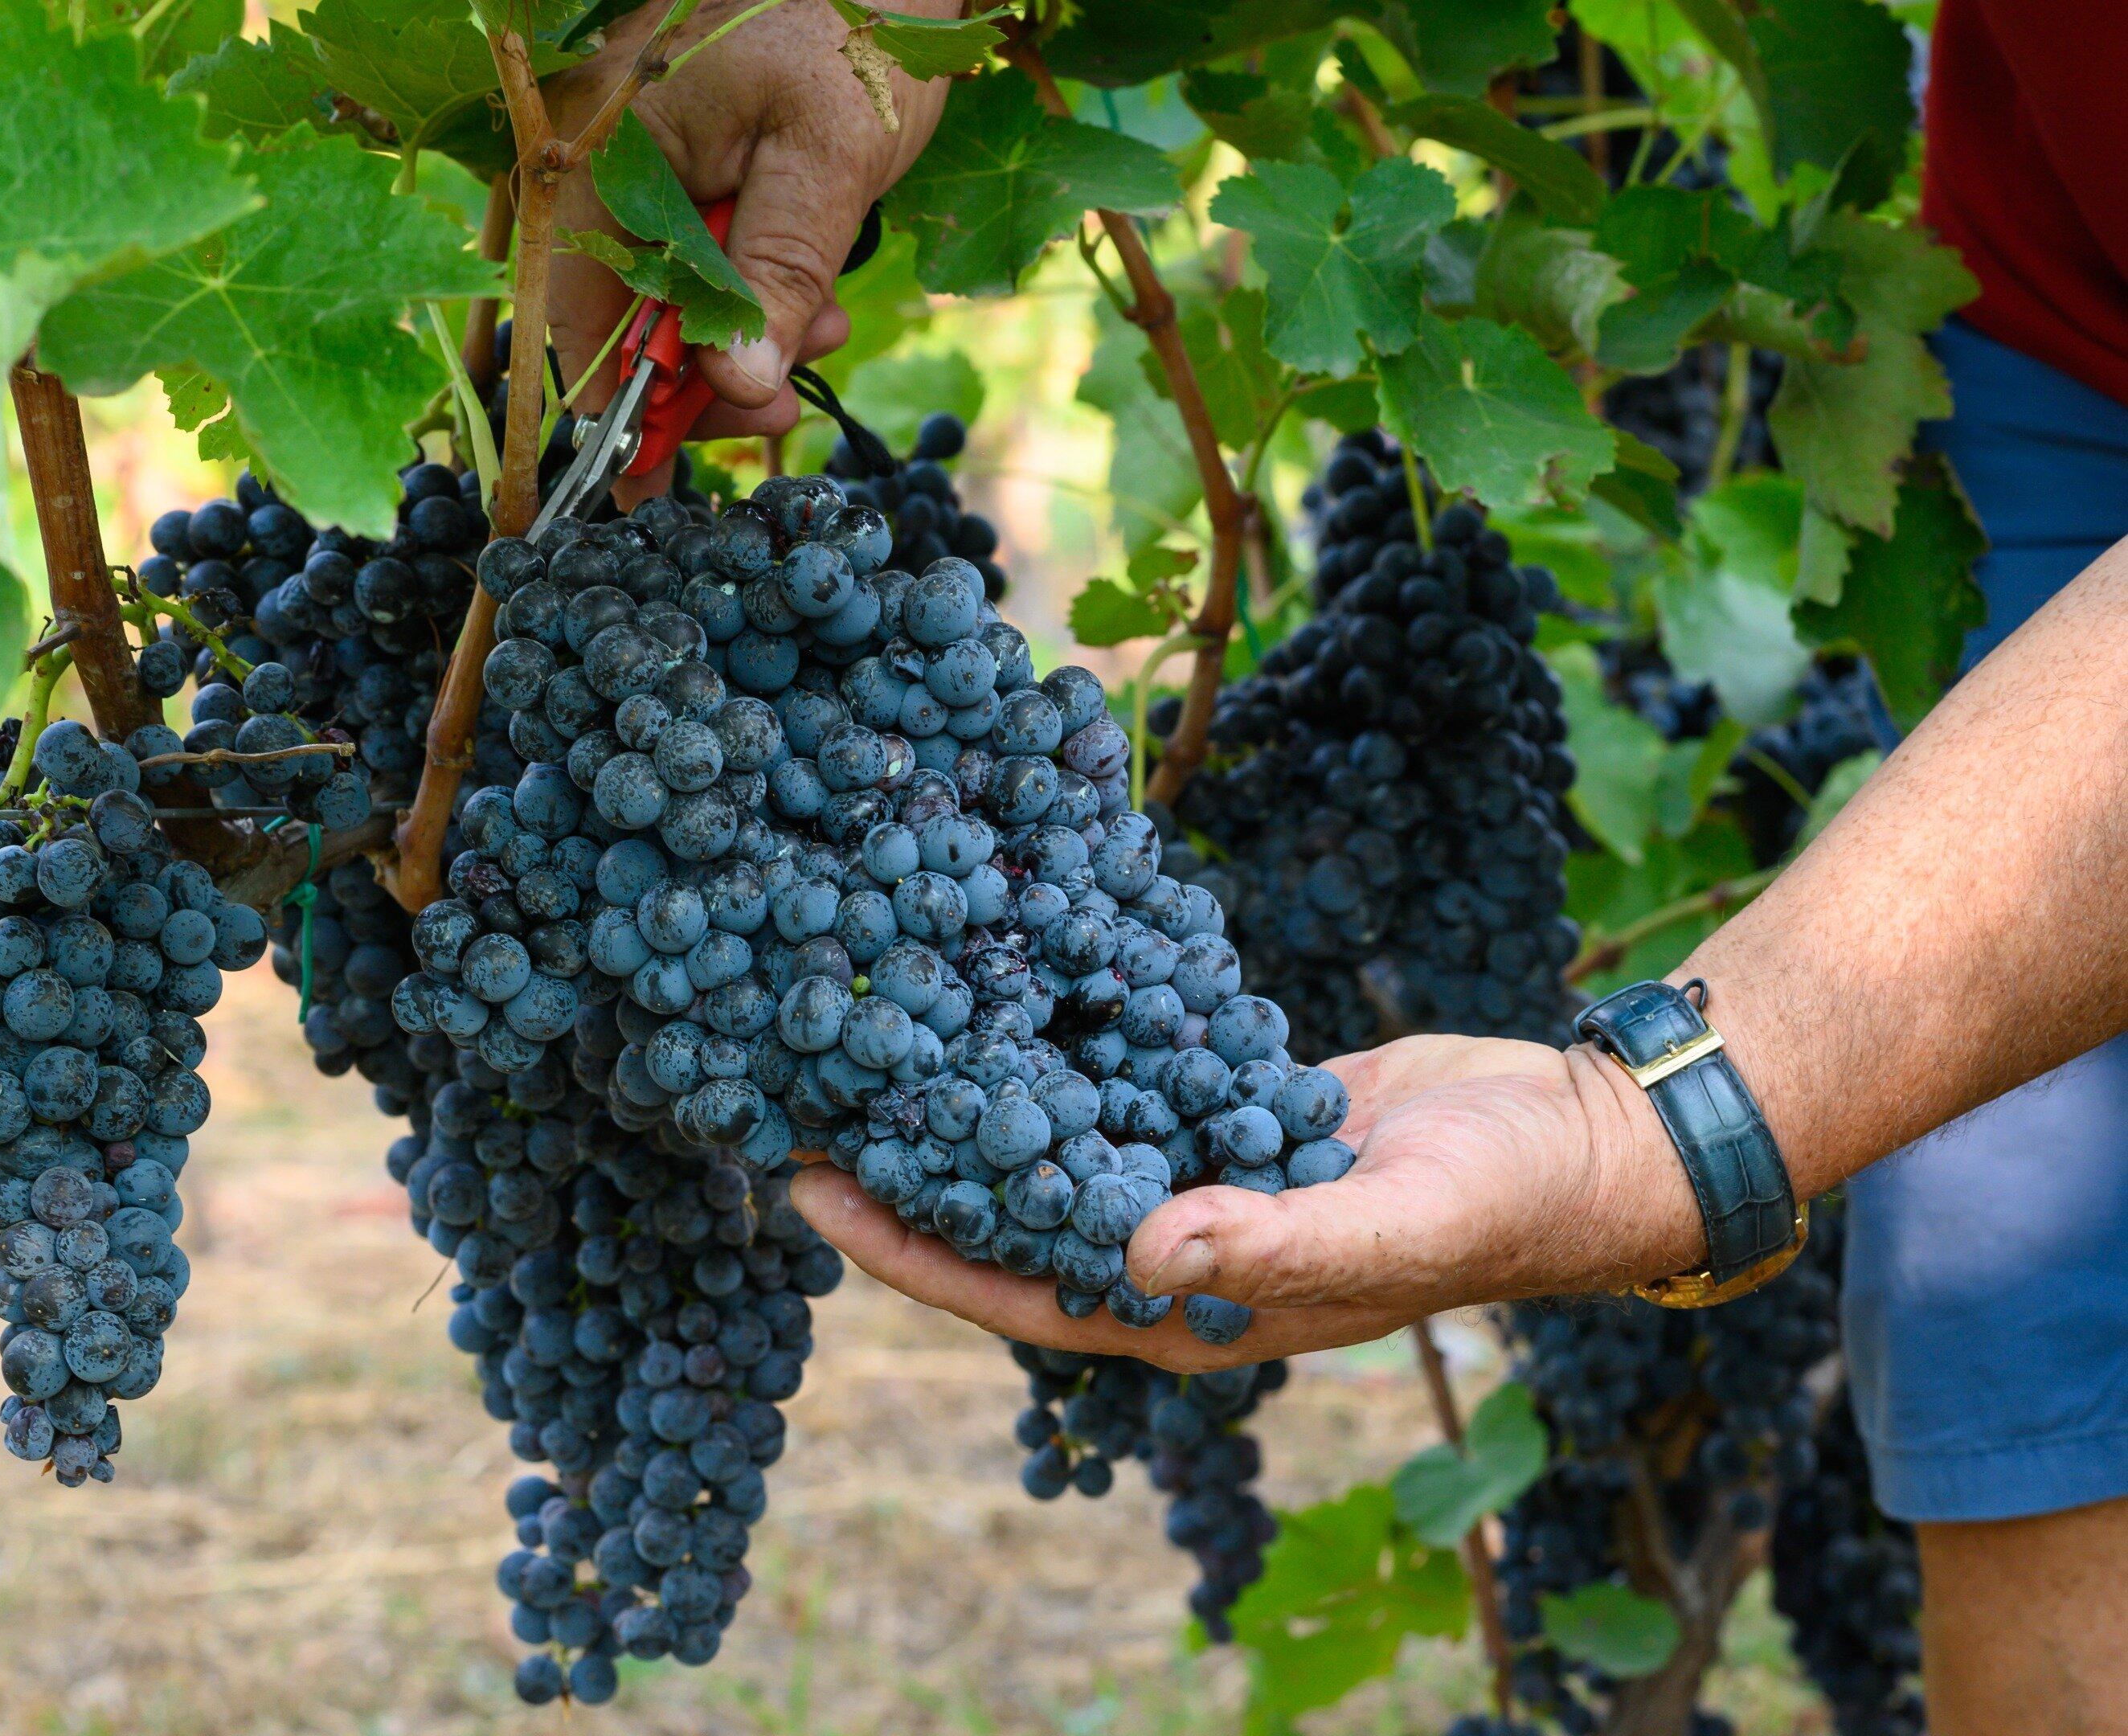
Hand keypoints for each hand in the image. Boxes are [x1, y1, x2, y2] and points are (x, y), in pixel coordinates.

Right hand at [540, 0, 958, 499]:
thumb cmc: (852, 27)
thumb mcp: (825, 161)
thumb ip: (773, 274)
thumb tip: (738, 386)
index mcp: (605, 156)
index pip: (577, 315)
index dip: (616, 410)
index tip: (649, 486)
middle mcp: (602, 167)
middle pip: (623, 324)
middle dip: (707, 380)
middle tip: (786, 403)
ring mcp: (642, 173)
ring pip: (671, 305)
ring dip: (745, 344)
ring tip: (826, 328)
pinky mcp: (686, 178)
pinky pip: (702, 268)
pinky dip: (757, 299)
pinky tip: (817, 296)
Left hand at [788, 1035, 1707, 1370]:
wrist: (1587, 1136)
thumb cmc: (1506, 1199)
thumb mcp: (1397, 1222)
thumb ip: (1275, 1244)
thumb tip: (1143, 1252)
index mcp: (1199, 1309)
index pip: (1019, 1292)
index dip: (914, 1251)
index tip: (816, 1195)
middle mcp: (1181, 1251)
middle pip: (1014, 1216)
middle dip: (914, 1170)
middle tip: (805, 1099)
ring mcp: (1202, 1175)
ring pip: (1059, 1145)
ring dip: (974, 1101)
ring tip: (879, 1033)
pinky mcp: (1230, 1104)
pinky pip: (1124, 1077)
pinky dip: (1063, 1041)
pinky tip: (1000, 980)